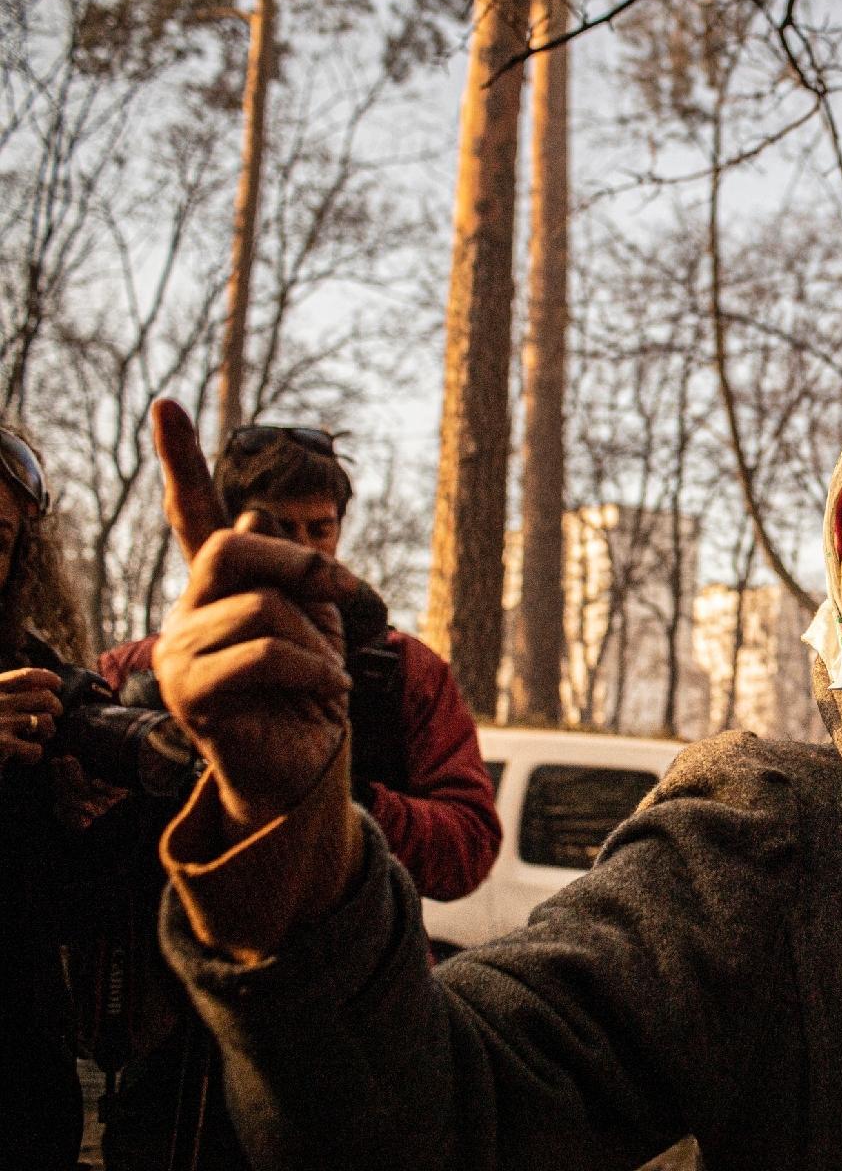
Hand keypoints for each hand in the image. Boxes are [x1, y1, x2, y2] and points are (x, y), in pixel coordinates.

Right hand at [0, 665, 62, 768]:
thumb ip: (7, 695)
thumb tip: (43, 687)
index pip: (26, 676)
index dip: (47, 678)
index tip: (58, 685)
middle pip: (44, 697)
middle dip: (56, 707)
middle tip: (54, 717)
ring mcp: (0, 723)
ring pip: (45, 722)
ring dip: (48, 732)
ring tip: (38, 738)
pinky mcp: (1, 745)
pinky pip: (35, 749)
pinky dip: (34, 755)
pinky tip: (23, 757)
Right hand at [148, 401, 357, 836]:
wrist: (307, 765)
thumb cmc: (313, 692)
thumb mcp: (316, 619)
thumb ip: (293, 570)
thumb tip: (258, 512)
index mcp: (218, 588)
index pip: (193, 514)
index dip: (181, 461)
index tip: (168, 405)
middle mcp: (187, 612)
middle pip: (232, 546)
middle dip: (301, 562)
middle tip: (344, 590)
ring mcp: (180, 653)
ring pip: (261, 606)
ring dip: (317, 639)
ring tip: (327, 673)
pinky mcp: (192, 694)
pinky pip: (264, 654)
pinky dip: (313, 668)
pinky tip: (329, 688)